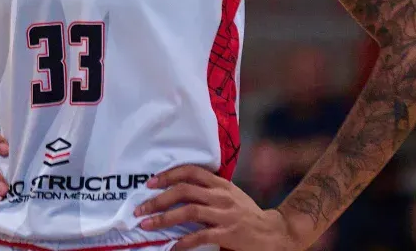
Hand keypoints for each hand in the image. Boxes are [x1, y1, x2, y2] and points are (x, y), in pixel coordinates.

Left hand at [135, 165, 302, 250]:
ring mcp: (224, 214)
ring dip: (164, 218)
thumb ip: (209, 190)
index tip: (150, 183)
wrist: (274, 232)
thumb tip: (179, 190)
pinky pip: (200, 236)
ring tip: (147, 225)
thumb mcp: (230, 195)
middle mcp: (221, 196)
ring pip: (189, 211)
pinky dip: (183, 242)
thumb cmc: (247, 214)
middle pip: (184, 190)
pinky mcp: (228, 234)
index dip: (168, 175)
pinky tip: (172, 247)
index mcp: (220, 184)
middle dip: (158, 199)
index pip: (190, 171)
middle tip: (141, 209)